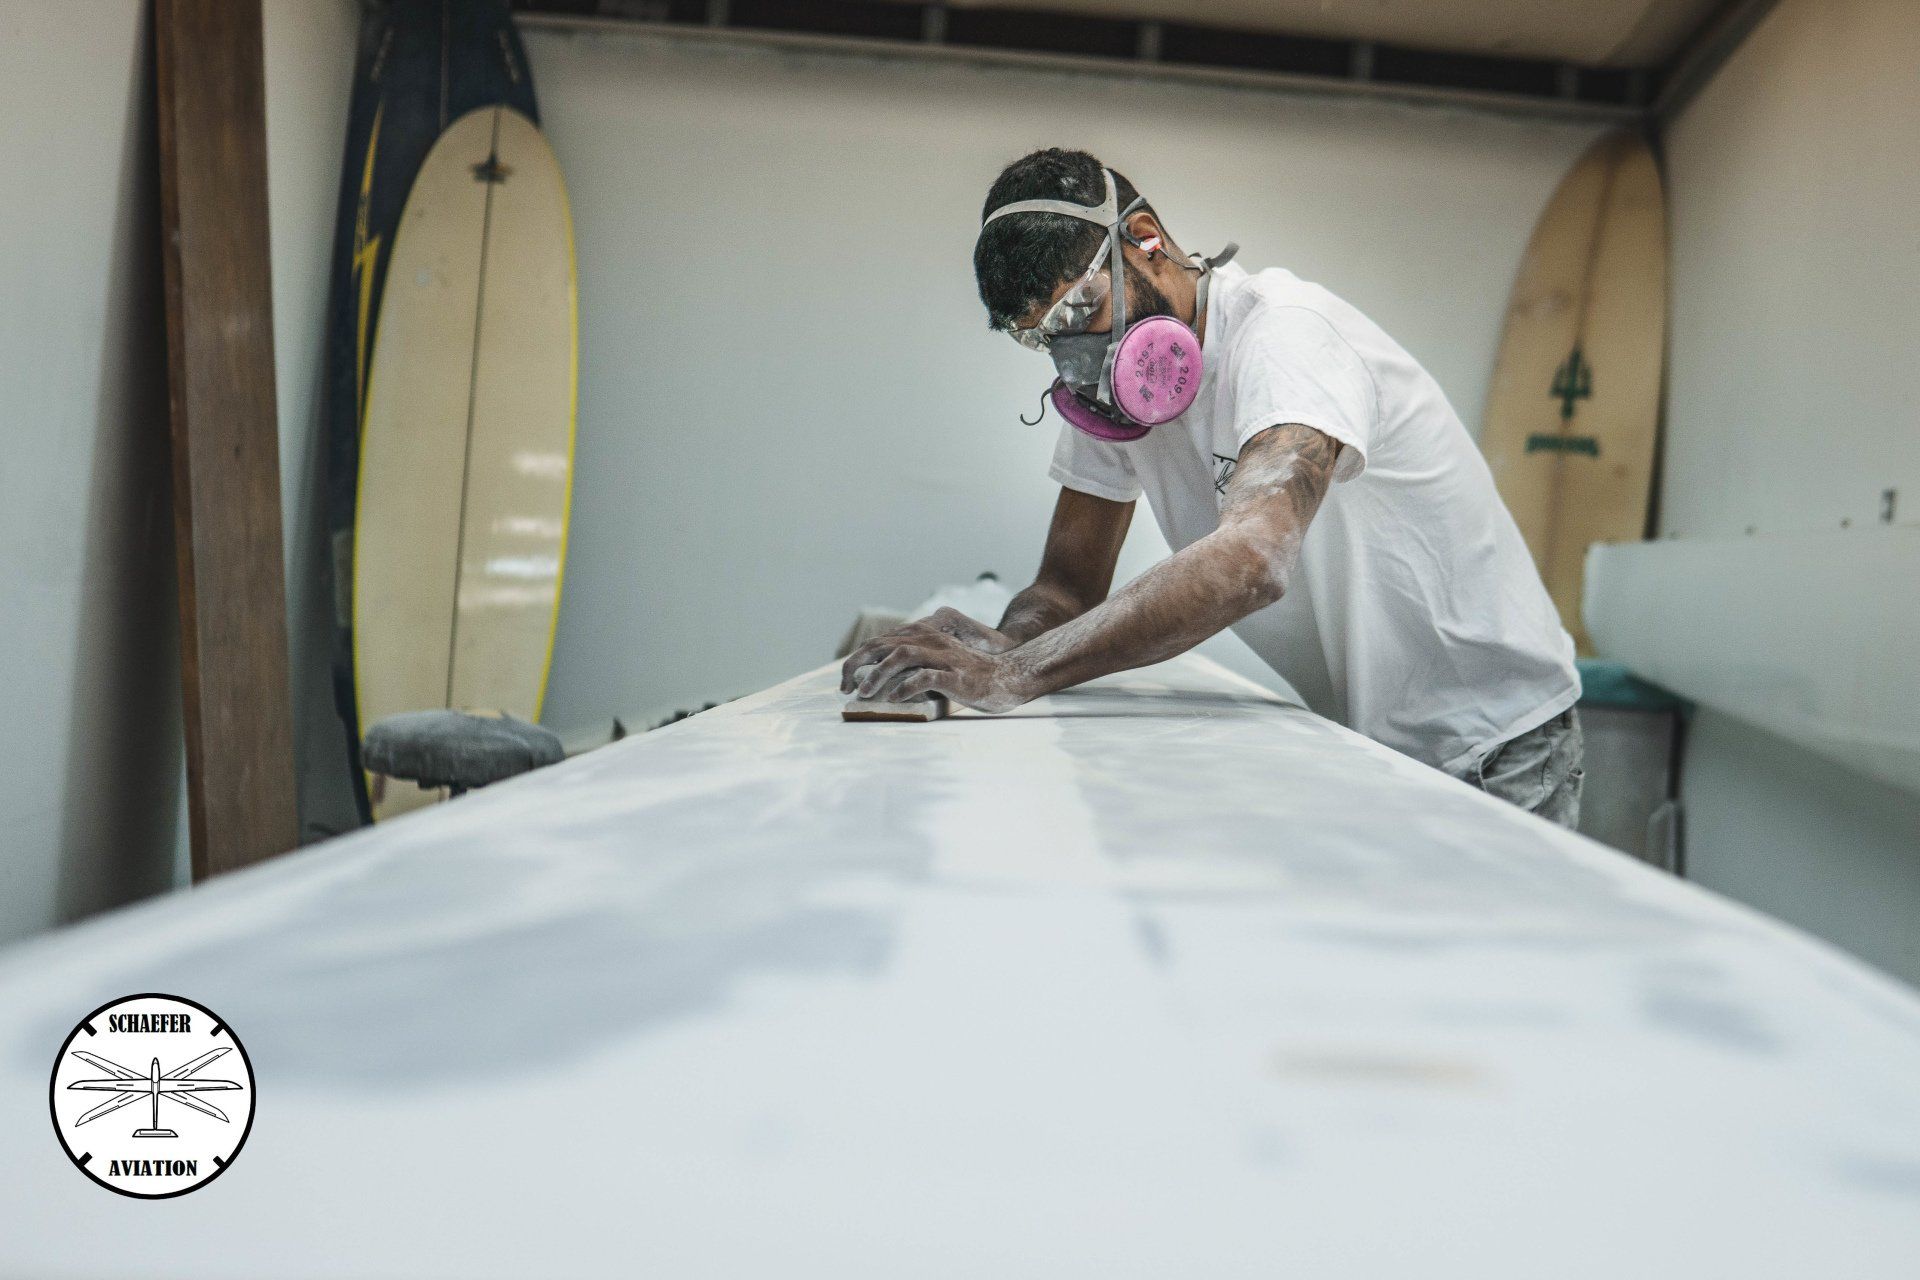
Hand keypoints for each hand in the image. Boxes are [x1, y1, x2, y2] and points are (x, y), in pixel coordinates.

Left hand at [839, 630, 1035, 713]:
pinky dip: (907, 687)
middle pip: (885, 645)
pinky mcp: (956, 675)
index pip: (881, 642)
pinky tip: (894, 699)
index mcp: (924, 637)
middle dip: (858, 664)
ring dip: (879, 674)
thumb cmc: (969, 676)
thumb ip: (912, 667)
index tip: (844, 681)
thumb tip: (880, 683)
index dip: (858, 659)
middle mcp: (931, 641)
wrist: (1008, 678)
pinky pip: (926, 676)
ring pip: (902, 656)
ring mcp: (944, 657)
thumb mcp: (937, 664)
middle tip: (844, 688)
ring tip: (865, 693)